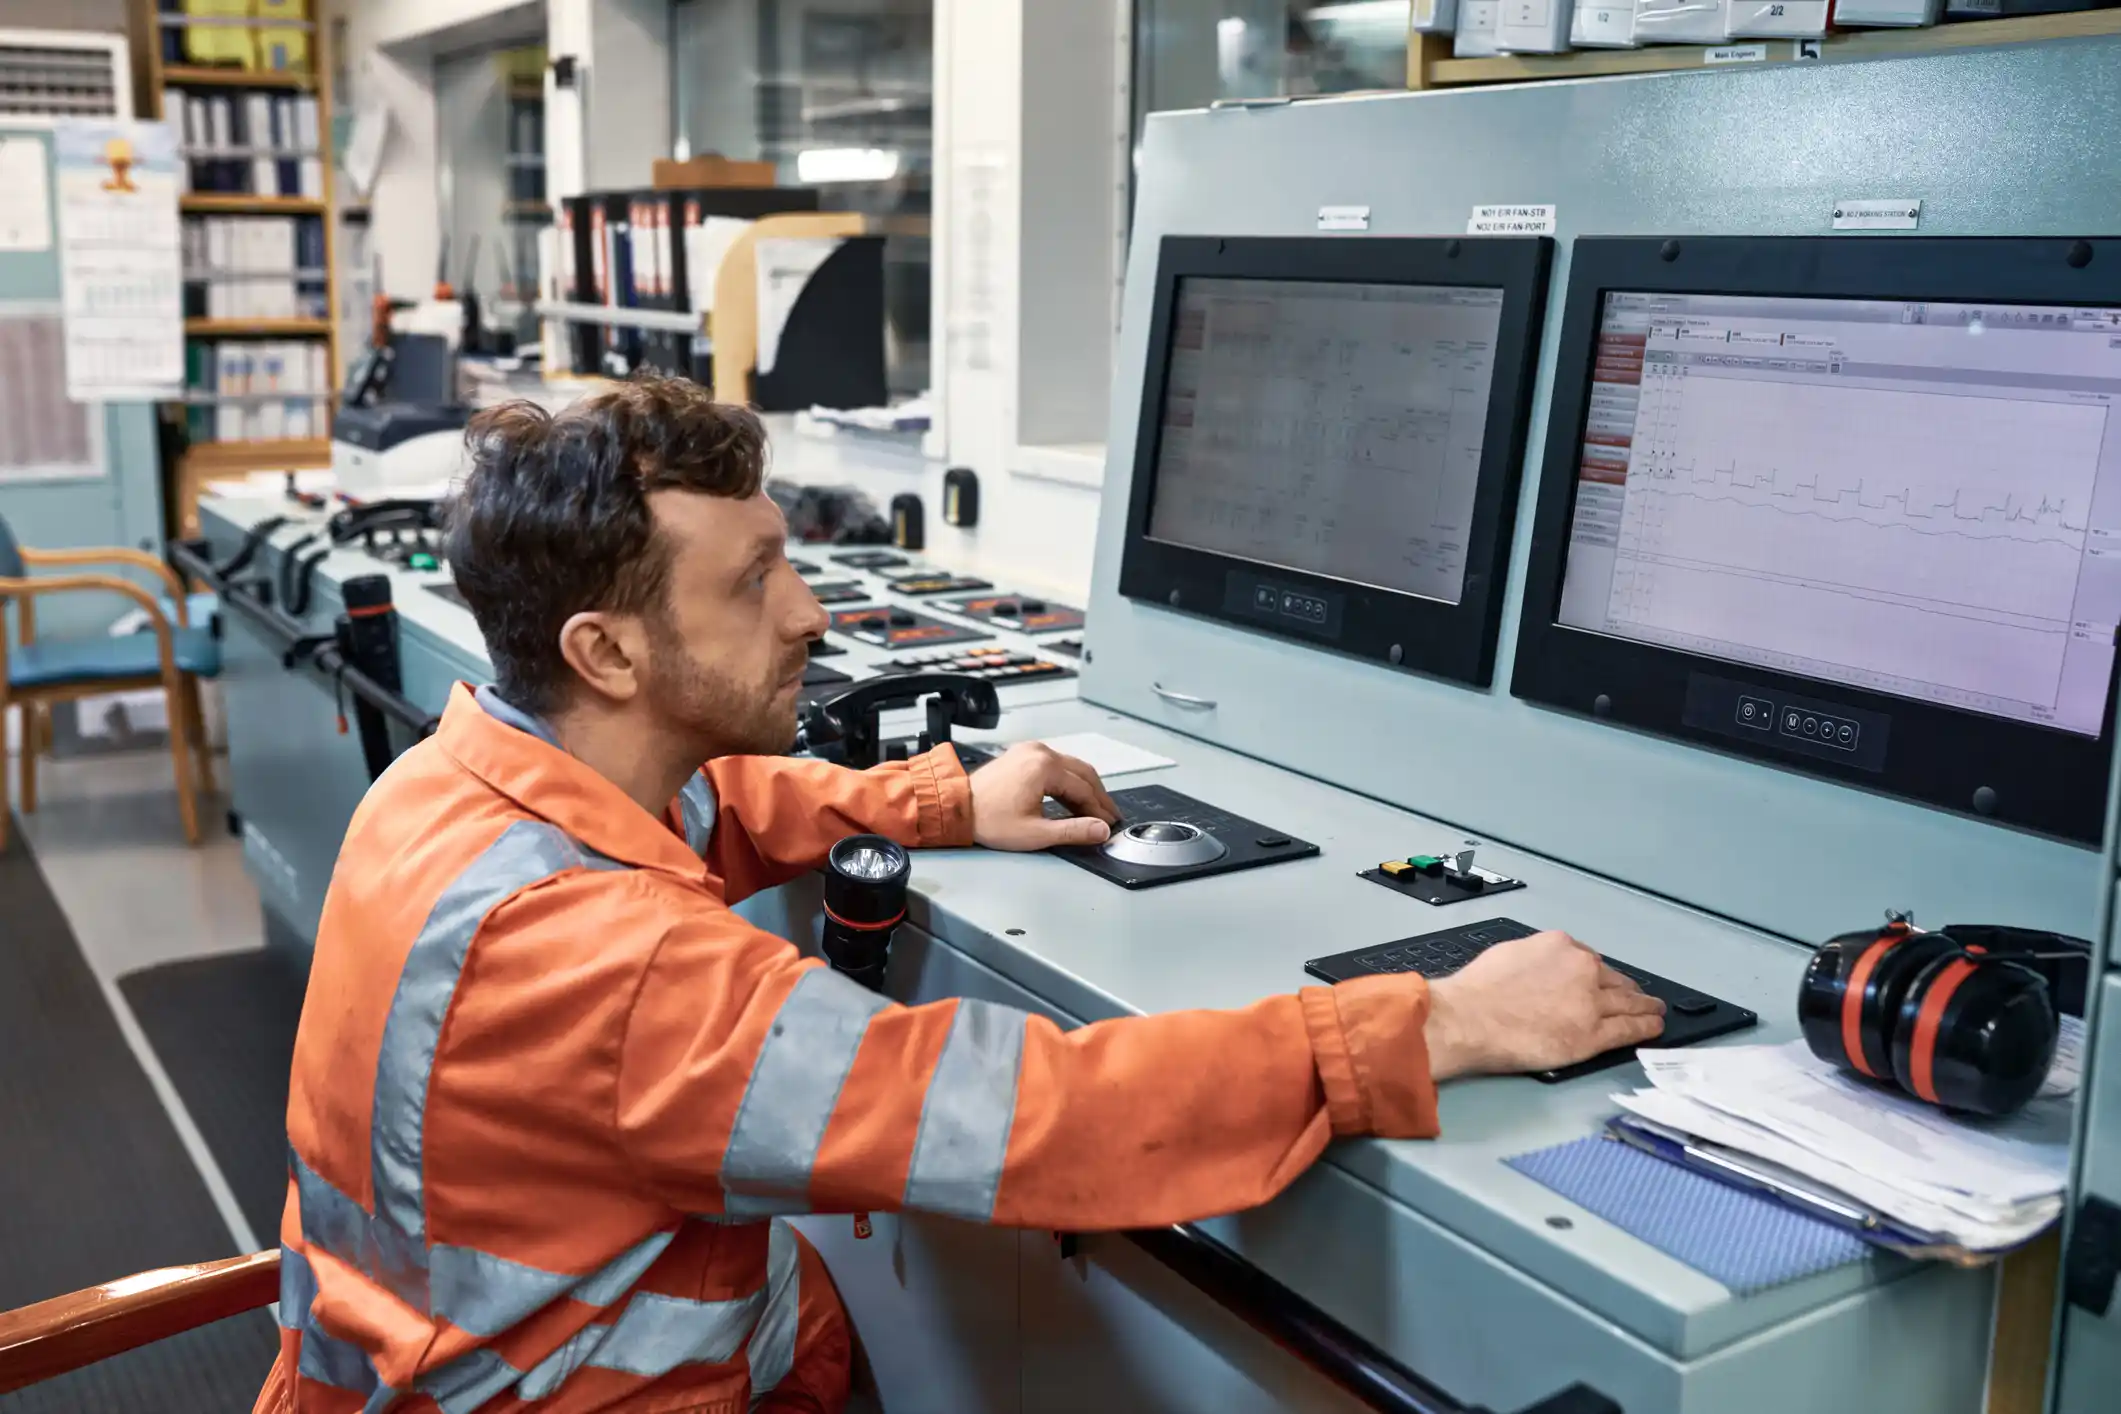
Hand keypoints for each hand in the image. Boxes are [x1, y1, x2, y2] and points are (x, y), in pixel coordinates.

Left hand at [968, 742, 1121, 851]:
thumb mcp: (1035, 833)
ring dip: (1084, 788)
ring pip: (1071, 767)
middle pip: (1083, 773)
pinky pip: (1055, 764)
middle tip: (1109, 815)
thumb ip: (1073, 831)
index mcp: (1046, 767)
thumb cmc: (988, 819)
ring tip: (1094, 809)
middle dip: (1098, 797)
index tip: (1109, 824)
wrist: (957, 807)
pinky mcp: (1023, 754)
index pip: (1084, 789)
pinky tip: (1071, 797)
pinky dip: (1068, 780)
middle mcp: (1040, 752)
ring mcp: (1031, 750)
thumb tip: (1100, 830)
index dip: (1099, 810)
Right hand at [1421, 931, 1666, 1080]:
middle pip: (1614, 980)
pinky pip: (1628, 1029)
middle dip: (1626, 989)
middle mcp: (1582, 969)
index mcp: (1560, 946)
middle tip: (1636, 996)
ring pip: (1628, 1004)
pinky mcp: (1592, 1035)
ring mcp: (1591, 1003)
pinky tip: (1654, 1026)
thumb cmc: (1477, 991)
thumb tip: (1541, 973)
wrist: (1469, 1018)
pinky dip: (1645, 1028)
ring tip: (1655, 1010)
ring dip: (1645, 1007)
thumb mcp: (1509, 955)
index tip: (1602, 981)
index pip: (1590, 960)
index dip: (1599, 974)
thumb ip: (1535, 961)